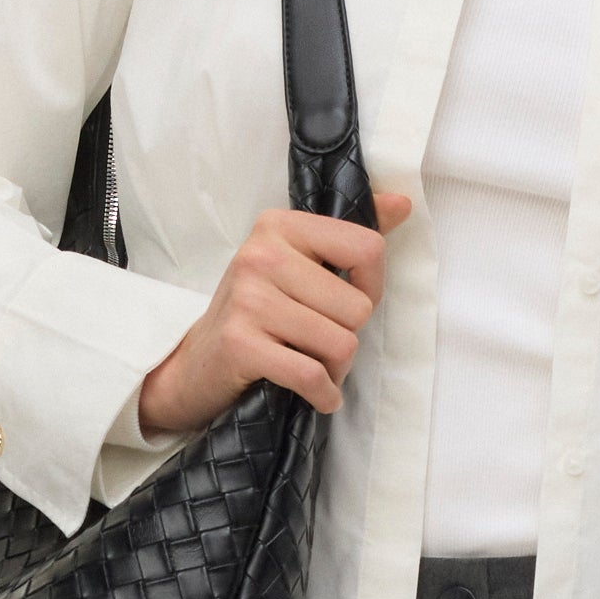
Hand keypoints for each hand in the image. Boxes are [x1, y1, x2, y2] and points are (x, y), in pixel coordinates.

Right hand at [137, 191, 414, 436]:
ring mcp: (248, 299)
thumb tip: (402, 204)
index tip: (347, 301)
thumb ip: (350, 238)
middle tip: (319, 341)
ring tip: (312, 364)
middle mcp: (260, 255)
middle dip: (348, 335)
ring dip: (335, 368)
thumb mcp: (299, 265)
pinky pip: (312, 375)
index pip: (367, 249)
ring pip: (341, 343)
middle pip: (358, 306)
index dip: (371, 287)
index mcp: (279, 225)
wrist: (197, 364)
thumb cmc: (259, 313)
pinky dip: (323, 394)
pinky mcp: (240, 344)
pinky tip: (316, 394)